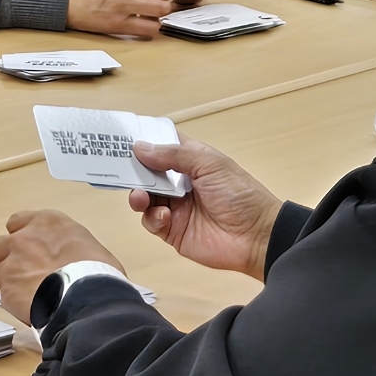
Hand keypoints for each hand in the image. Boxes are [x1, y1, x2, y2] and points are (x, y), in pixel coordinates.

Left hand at [0, 210, 120, 322]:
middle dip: (9, 259)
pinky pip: (5, 296)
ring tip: (31, 295)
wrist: (87, 297)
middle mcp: (23, 239)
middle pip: (0, 246)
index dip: (22, 237)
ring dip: (12, 283)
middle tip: (26, 272)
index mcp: (47, 222)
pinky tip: (31, 308)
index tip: (29, 248)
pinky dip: (15, 302)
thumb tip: (69, 258)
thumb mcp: (87, 244)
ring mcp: (12, 264)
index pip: (18, 222)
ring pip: (0, 273)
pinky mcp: (7, 290)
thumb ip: (67, 245)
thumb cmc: (97, 271)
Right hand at [125, 141, 280, 279]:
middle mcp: (181, 183)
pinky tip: (164, 215)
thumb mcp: (209, 164)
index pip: (163, 146)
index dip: (145, 142)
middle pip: (148, 173)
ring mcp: (176, 207)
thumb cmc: (240, 194)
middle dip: (134, 170)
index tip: (122, 139)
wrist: (256, 237)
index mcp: (191, 161)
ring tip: (140, 196)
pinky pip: (151, 221)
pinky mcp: (173, 231)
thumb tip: (140, 147)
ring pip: (145, 197)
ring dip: (138, 195)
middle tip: (118, 168)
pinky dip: (152, 217)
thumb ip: (173, 155)